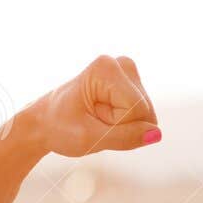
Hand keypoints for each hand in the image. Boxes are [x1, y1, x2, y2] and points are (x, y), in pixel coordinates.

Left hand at [21, 55, 160, 156]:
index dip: (117, 125)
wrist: (45, 121)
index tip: (91, 119)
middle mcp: (122, 63)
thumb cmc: (60, 127)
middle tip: (95, 120)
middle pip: (145, 111)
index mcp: (106, 68)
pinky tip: (105, 116)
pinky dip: (127, 123)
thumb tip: (157, 134)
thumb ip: (125, 137)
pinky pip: (144, 115)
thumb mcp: (88, 139)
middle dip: (123, 125)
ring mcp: (128, 72)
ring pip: (147, 115)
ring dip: (124, 125)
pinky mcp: (132, 83)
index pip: (137, 110)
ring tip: (98, 118)